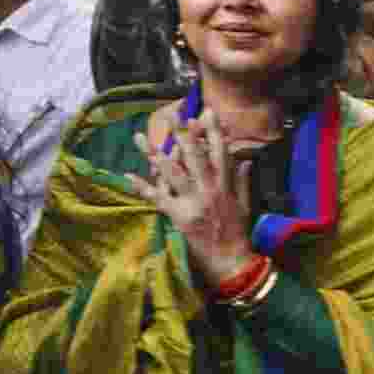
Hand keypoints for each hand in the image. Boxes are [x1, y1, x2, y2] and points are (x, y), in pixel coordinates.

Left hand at [128, 110, 255, 284]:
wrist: (231, 260)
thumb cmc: (239, 232)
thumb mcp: (245, 204)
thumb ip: (243, 181)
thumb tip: (245, 159)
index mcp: (226, 185)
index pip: (220, 151)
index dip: (213, 131)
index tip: (205, 112)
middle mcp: (209, 189)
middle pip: (194, 156)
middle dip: (182, 134)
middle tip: (172, 114)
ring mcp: (193, 202)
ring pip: (173, 172)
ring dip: (154, 154)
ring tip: (140, 137)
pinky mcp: (179, 216)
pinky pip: (158, 198)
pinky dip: (143, 187)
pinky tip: (128, 176)